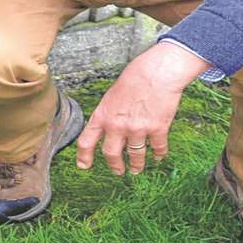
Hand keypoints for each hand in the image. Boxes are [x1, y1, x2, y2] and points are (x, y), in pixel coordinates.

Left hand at [75, 41, 205, 175]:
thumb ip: (109, 113)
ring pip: (136, 155)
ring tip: (136, 169)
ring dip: (136, 165)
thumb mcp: (112, 95)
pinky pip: (158, 148)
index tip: (83, 166)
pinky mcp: (157, 129)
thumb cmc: (135, 77)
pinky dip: (158, 154)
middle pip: (111, 154)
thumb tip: (109, 127)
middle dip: (115, 166)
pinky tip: (158, 156)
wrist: (158, 71)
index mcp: (103, 115)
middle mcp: (117, 125)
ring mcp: (138, 129)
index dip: (84, 156)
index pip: (86, 141)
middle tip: (118, 171)